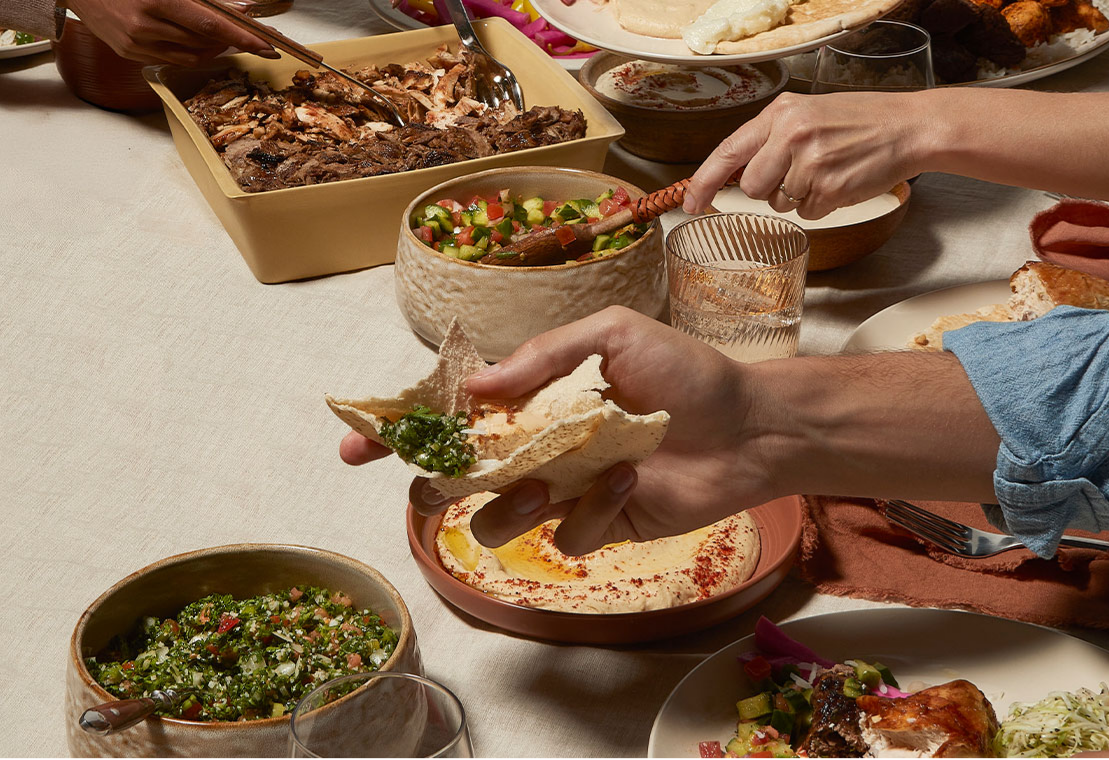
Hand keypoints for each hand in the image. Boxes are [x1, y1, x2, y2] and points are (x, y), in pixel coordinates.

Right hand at [63, 0, 279, 66]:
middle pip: (204, 42)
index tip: (266, 45)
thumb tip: (235, 8)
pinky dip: (192, 53)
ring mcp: (137, 43)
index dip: (242, 37)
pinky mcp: (129, 53)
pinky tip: (199, 43)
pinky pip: (171, 59)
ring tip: (225, 37)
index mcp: (158, 0)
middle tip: (255, 39)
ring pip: (191, 55)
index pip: (211, 25)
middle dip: (233, 41)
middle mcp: (147, 25)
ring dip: (214, 48)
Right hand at [340, 307, 786, 554]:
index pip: (446, 418)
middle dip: (437, 484)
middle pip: (453, 480)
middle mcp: (534, 449)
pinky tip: (628, 480)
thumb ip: (540, 358)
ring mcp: (563, 492)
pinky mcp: (599, 527)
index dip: (397, 433)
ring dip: (509, 506)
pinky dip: (593, 510)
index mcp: (525, 399)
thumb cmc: (685, 371)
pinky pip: (567, 537)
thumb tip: (476, 387)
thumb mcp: (611, 336)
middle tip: (453, 478)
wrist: (752, 424)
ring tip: (545, 482)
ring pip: (497, 521)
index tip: (356, 444)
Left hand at [684, 91, 935, 220]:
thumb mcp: (807, 113)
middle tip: (797, 172)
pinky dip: (820, 205)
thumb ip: (769, 137)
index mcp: (781, 114)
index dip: (703, 182)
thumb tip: (732, 173)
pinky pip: (806, 214)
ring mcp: (811, 165)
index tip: (690, 203)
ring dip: (797, 197)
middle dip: (767, 189)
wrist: (908, 128)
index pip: (728, 152)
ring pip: (778, 203)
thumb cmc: (858, 121)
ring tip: (826, 170)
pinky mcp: (830, 190)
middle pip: (750, 187)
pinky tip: (839, 182)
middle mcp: (791, 136)